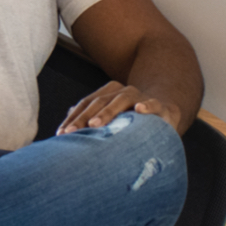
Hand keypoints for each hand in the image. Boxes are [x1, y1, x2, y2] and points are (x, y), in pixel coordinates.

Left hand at [57, 81, 181, 134]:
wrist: (164, 112)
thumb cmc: (131, 118)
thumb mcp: (111, 117)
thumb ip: (91, 114)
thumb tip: (69, 113)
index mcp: (108, 94)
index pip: (86, 104)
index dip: (73, 118)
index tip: (61, 133)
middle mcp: (121, 92)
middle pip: (99, 102)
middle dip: (83, 118)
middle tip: (71, 132)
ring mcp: (140, 97)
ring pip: (121, 100)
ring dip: (107, 112)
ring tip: (94, 124)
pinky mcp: (159, 105)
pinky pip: (152, 104)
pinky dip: (146, 106)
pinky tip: (140, 110)